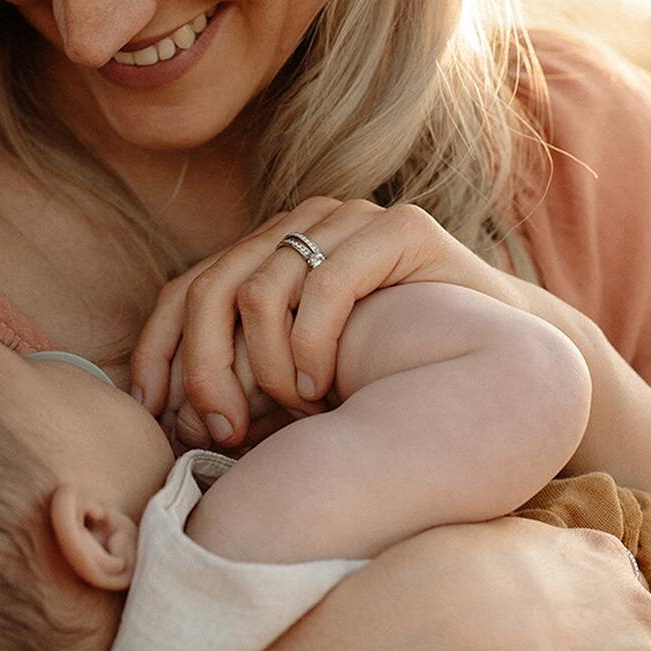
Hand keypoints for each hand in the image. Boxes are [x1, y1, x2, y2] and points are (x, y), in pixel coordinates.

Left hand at [132, 198, 543, 445]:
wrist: (498, 362)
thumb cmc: (387, 380)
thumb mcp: (295, 385)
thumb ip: (240, 388)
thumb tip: (164, 421)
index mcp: (265, 253)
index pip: (185, 290)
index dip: (157, 350)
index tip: (151, 414)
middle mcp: (299, 225)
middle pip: (213, 290)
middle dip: (206, 370)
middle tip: (224, 431)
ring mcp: (349, 219)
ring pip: (262, 291)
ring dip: (272, 368)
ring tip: (301, 409)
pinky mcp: (401, 227)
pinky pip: (328, 283)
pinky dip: (314, 344)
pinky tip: (326, 389)